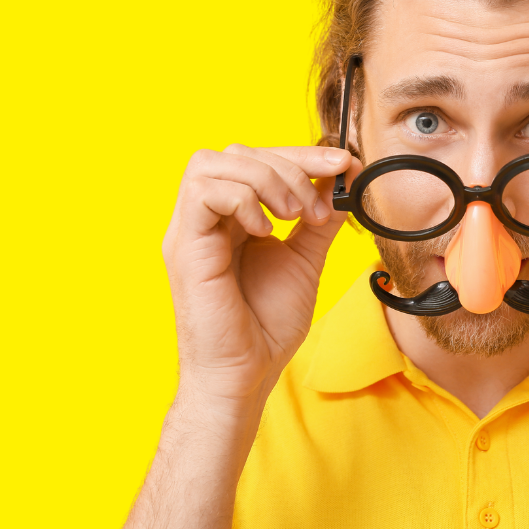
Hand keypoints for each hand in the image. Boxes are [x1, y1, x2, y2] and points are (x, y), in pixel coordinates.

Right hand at [162, 144, 357, 410]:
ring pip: (214, 162)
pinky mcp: (184, 247)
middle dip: (289, 165)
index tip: (344, 163)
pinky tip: (264, 229)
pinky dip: (241, 198)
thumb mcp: (304, 259)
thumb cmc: (265, 327)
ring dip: (266, 179)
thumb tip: (343, 177)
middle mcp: (206, 218)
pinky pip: (201, 192)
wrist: (244, 376)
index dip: (303, 154)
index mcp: (231, 218)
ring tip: (293, 216)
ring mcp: (190, 230)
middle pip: (238, 152)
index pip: (258, 158)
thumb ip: (319, 218)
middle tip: (317, 208)